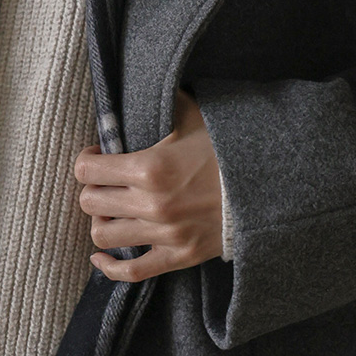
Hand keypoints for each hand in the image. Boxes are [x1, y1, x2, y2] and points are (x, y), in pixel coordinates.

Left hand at [75, 86, 223, 281]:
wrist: (269, 186)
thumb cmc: (228, 149)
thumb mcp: (194, 116)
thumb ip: (164, 100)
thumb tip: (144, 83)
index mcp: (149, 167)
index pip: (87, 169)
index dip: (86, 160)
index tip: (97, 156)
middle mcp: (151, 204)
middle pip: (90, 203)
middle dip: (92, 189)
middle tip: (105, 183)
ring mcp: (164, 234)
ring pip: (103, 237)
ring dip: (102, 222)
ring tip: (112, 212)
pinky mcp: (178, 257)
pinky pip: (131, 272)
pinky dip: (110, 266)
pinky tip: (103, 256)